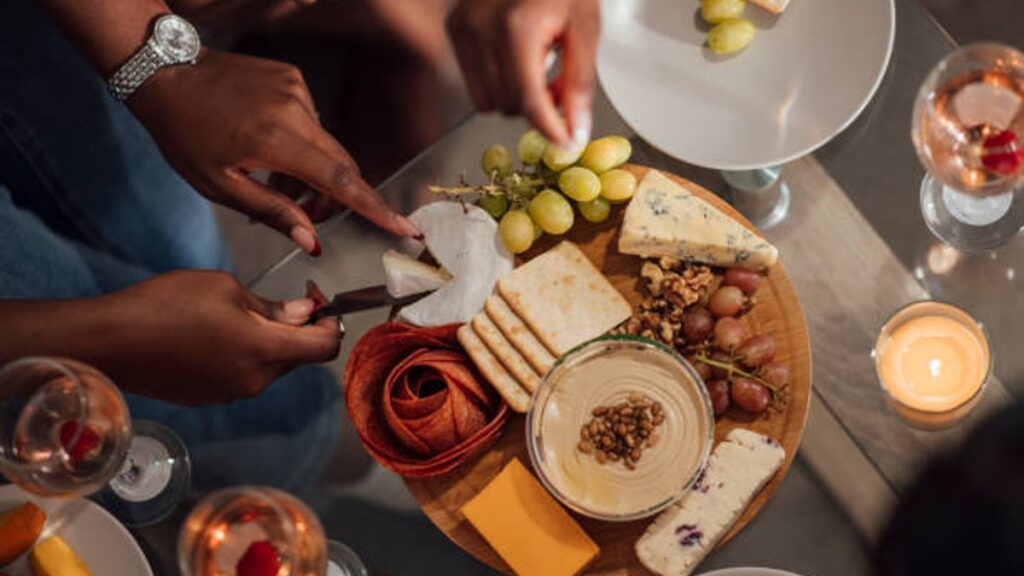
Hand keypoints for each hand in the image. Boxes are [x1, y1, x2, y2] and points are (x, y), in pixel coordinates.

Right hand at [101, 270, 339, 404]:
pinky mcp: (209, 397)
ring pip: (270, 366)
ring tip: (239, 312)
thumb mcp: (226, 288)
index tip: (318, 300)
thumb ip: (272, 307)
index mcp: (265, 351)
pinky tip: (215, 332)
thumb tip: (303, 314)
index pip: (326, 347)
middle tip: (285, 299)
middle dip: (300, 329)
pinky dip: (244, 354)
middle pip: (299, 357)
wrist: (109, 342)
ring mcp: (231, 393)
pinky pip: (243, 374)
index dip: (333, 321)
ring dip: (270, 341)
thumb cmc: (164, 306)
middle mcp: (254, 381)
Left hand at [129, 50, 420, 254]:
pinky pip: (311, 123)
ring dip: (309, 173)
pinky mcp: (293, 79)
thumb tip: (312, 242)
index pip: (340, 181)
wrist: (166, 73)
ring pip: (325, 147)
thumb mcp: (219, 185)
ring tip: (270, 182)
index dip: (375, 208)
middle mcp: (295, 109)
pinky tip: (266, 149)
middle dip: (332, 198)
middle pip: (341, 166)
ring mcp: (296, 90)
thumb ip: (272, 212)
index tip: (405, 227)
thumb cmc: (184, 133)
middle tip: (305, 219)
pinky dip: (298, 146)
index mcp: (275, 139)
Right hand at [447, 0, 599, 146]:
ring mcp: (463, 30)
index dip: (550, 129)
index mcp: (519, 28)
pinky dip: (497, 83)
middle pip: (510, 105)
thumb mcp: (583, 28)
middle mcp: (483, 29)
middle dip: (537, 106)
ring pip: (489, 101)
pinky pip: (475, 85)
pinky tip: (513, 59)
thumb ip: (578, 84)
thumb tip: (576, 132)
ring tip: (535, 67)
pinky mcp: (454, 30)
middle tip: (557, 85)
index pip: (530, 101)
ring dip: (516, 97)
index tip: (565, 144)